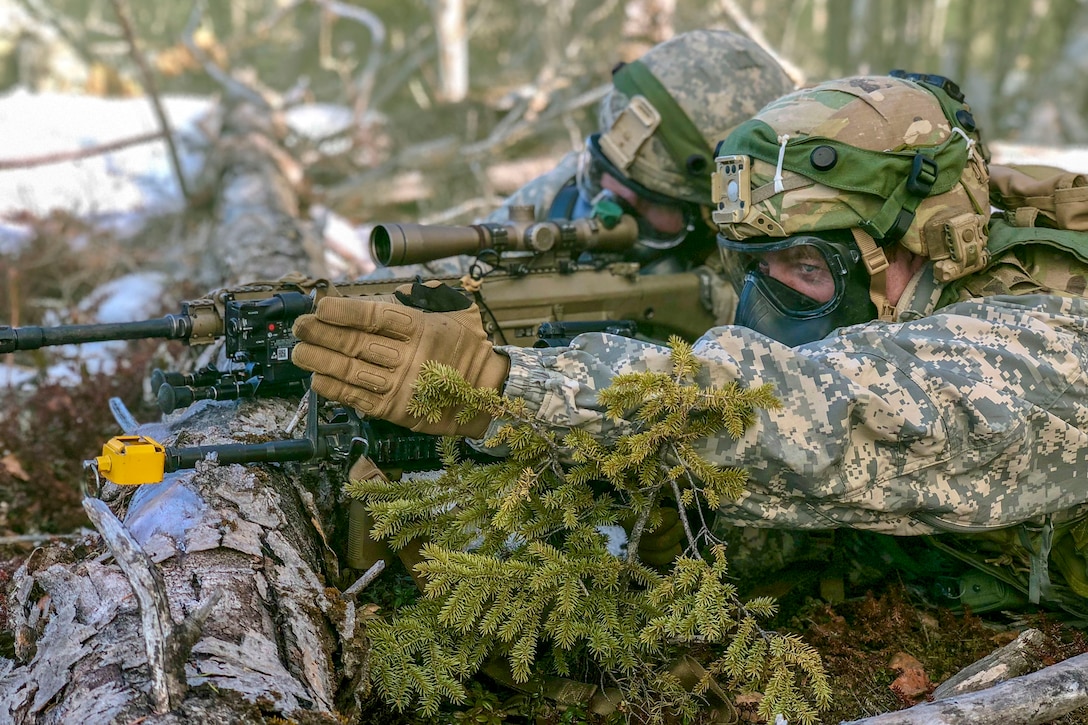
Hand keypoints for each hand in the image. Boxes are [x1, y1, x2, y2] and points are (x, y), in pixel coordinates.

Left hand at [291, 282, 509, 436]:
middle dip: (323, 334)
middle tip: (301, 327)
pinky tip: (317, 379)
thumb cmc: (466, 350)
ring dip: (321, 361)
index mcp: (421, 329)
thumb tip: (390, 292)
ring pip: (351, 371)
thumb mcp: (455, 312)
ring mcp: (401, 385)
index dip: (345, 311)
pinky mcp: (396, 409)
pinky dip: (335, 389)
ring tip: (299, 352)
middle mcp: (409, 356)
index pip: (375, 316)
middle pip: (356, 343)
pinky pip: (358, 398)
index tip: (322, 306)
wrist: (486, 394)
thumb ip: (423, 298)